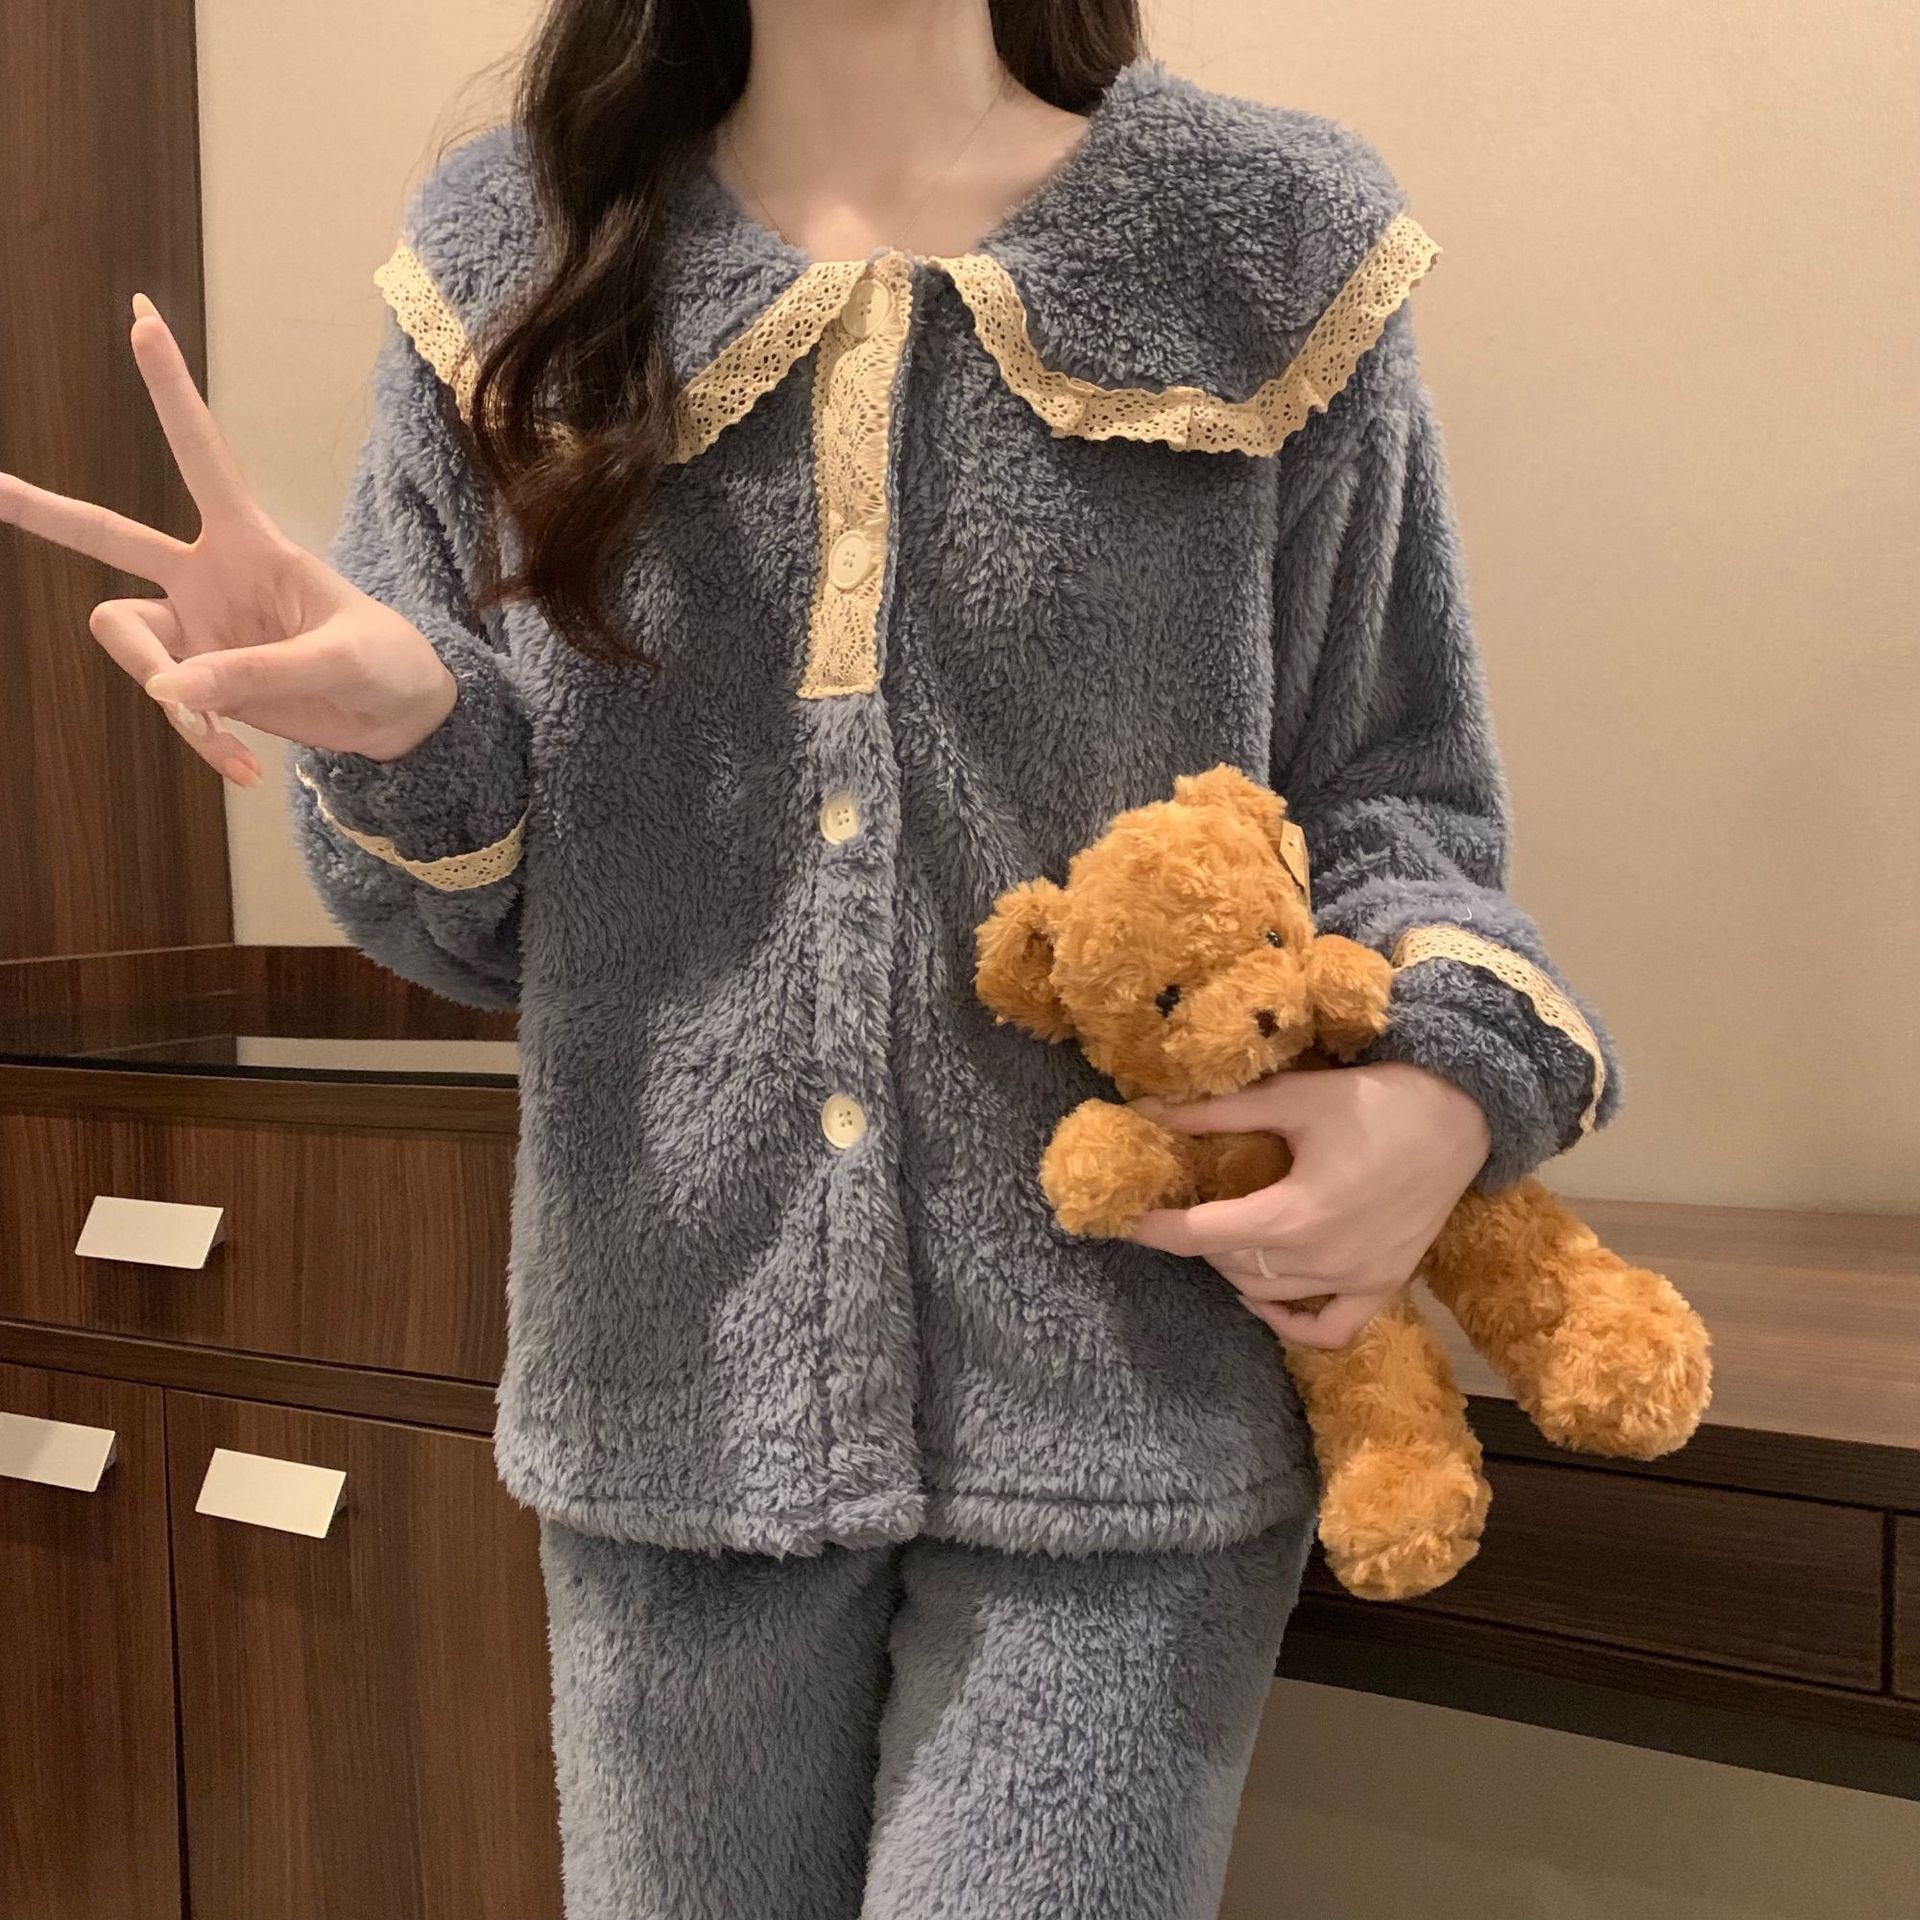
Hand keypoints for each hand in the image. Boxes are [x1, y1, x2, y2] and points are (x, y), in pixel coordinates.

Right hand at [0, 292, 457, 787]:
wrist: (401, 718)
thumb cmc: (386, 663)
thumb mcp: (339, 660)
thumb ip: (256, 671)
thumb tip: (169, 693)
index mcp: (250, 542)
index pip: (201, 455)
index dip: (171, 392)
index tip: (142, 317)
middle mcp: (207, 578)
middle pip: (107, 537)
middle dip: (44, 513)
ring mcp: (197, 631)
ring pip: (124, 641)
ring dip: (167, 696)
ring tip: (223, 737)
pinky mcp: (200, 683)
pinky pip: (169, 707)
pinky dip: (201, 741)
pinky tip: (243, 769)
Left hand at [1117, 1063, 1490, 1349]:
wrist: (1462, 1112)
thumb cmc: (1375, 1098)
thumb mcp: (1289, 1098)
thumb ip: (1213, 1112)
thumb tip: (1145, 1110)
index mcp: (1295, 1215)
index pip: (1200, 1236)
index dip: (1154, 1229)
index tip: (1121, 1219)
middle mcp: (1324, 1260)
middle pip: (1230, 1265)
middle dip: (1197, 1238)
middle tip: (1181, 1205)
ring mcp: (1358, 1279)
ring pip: (1270, 1294)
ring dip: (1235, 1268)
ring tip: (1222, 1231)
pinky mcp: (1386, 1285)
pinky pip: (1330, 1329)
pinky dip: (1291, 1322)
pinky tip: (1265, 1297)